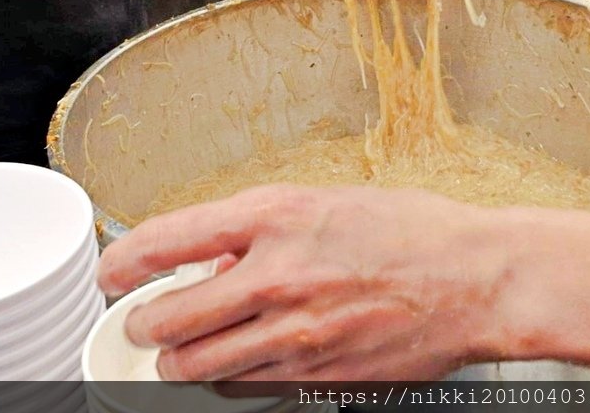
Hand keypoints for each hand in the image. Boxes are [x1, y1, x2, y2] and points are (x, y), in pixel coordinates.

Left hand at [98, 184, 531, 381]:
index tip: (113, 273)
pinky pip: (246, 388)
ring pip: (197, 365)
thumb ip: (262, 228)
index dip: (124, 261)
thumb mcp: (328, 201)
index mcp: (277, 217)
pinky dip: (229, 378)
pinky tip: (239, 360)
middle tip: (144, 319)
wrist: (477, 279)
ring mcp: (296, 335)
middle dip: (145, 323)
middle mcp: (277, 277)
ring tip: (182, 348)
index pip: (168, 240)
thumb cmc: (413, 232)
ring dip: (177, 359)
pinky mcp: (316, 377)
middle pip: (169, 318)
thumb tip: (213, 256)